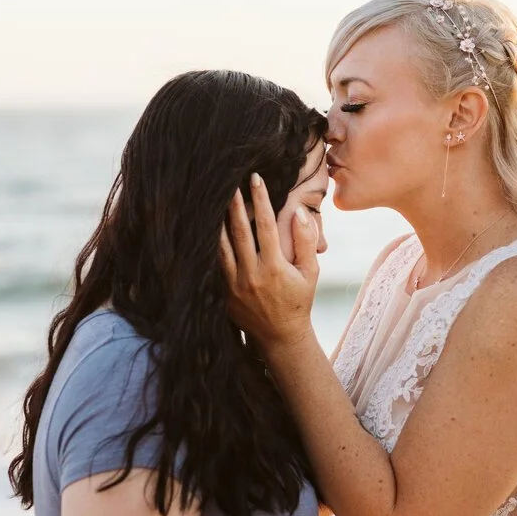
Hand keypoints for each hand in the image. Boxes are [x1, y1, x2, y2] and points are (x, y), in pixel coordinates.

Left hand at [219, 174, 318, 348]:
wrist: (280, 336)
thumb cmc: (299, 300)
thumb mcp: (310, 272)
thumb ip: (306, 242)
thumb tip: (299, 213)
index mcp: (275, 267)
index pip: (265, 225)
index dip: (260, 199)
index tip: (255, 179)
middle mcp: (252, 275)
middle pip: (239, 232)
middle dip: (233, 204)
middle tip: (228, 182)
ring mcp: (235, 285)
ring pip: (221, 247)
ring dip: (216, 222)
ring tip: (211, 201)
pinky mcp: (224, 294)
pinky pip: (215, 264)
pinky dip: (211, 246)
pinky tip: (206, 229)